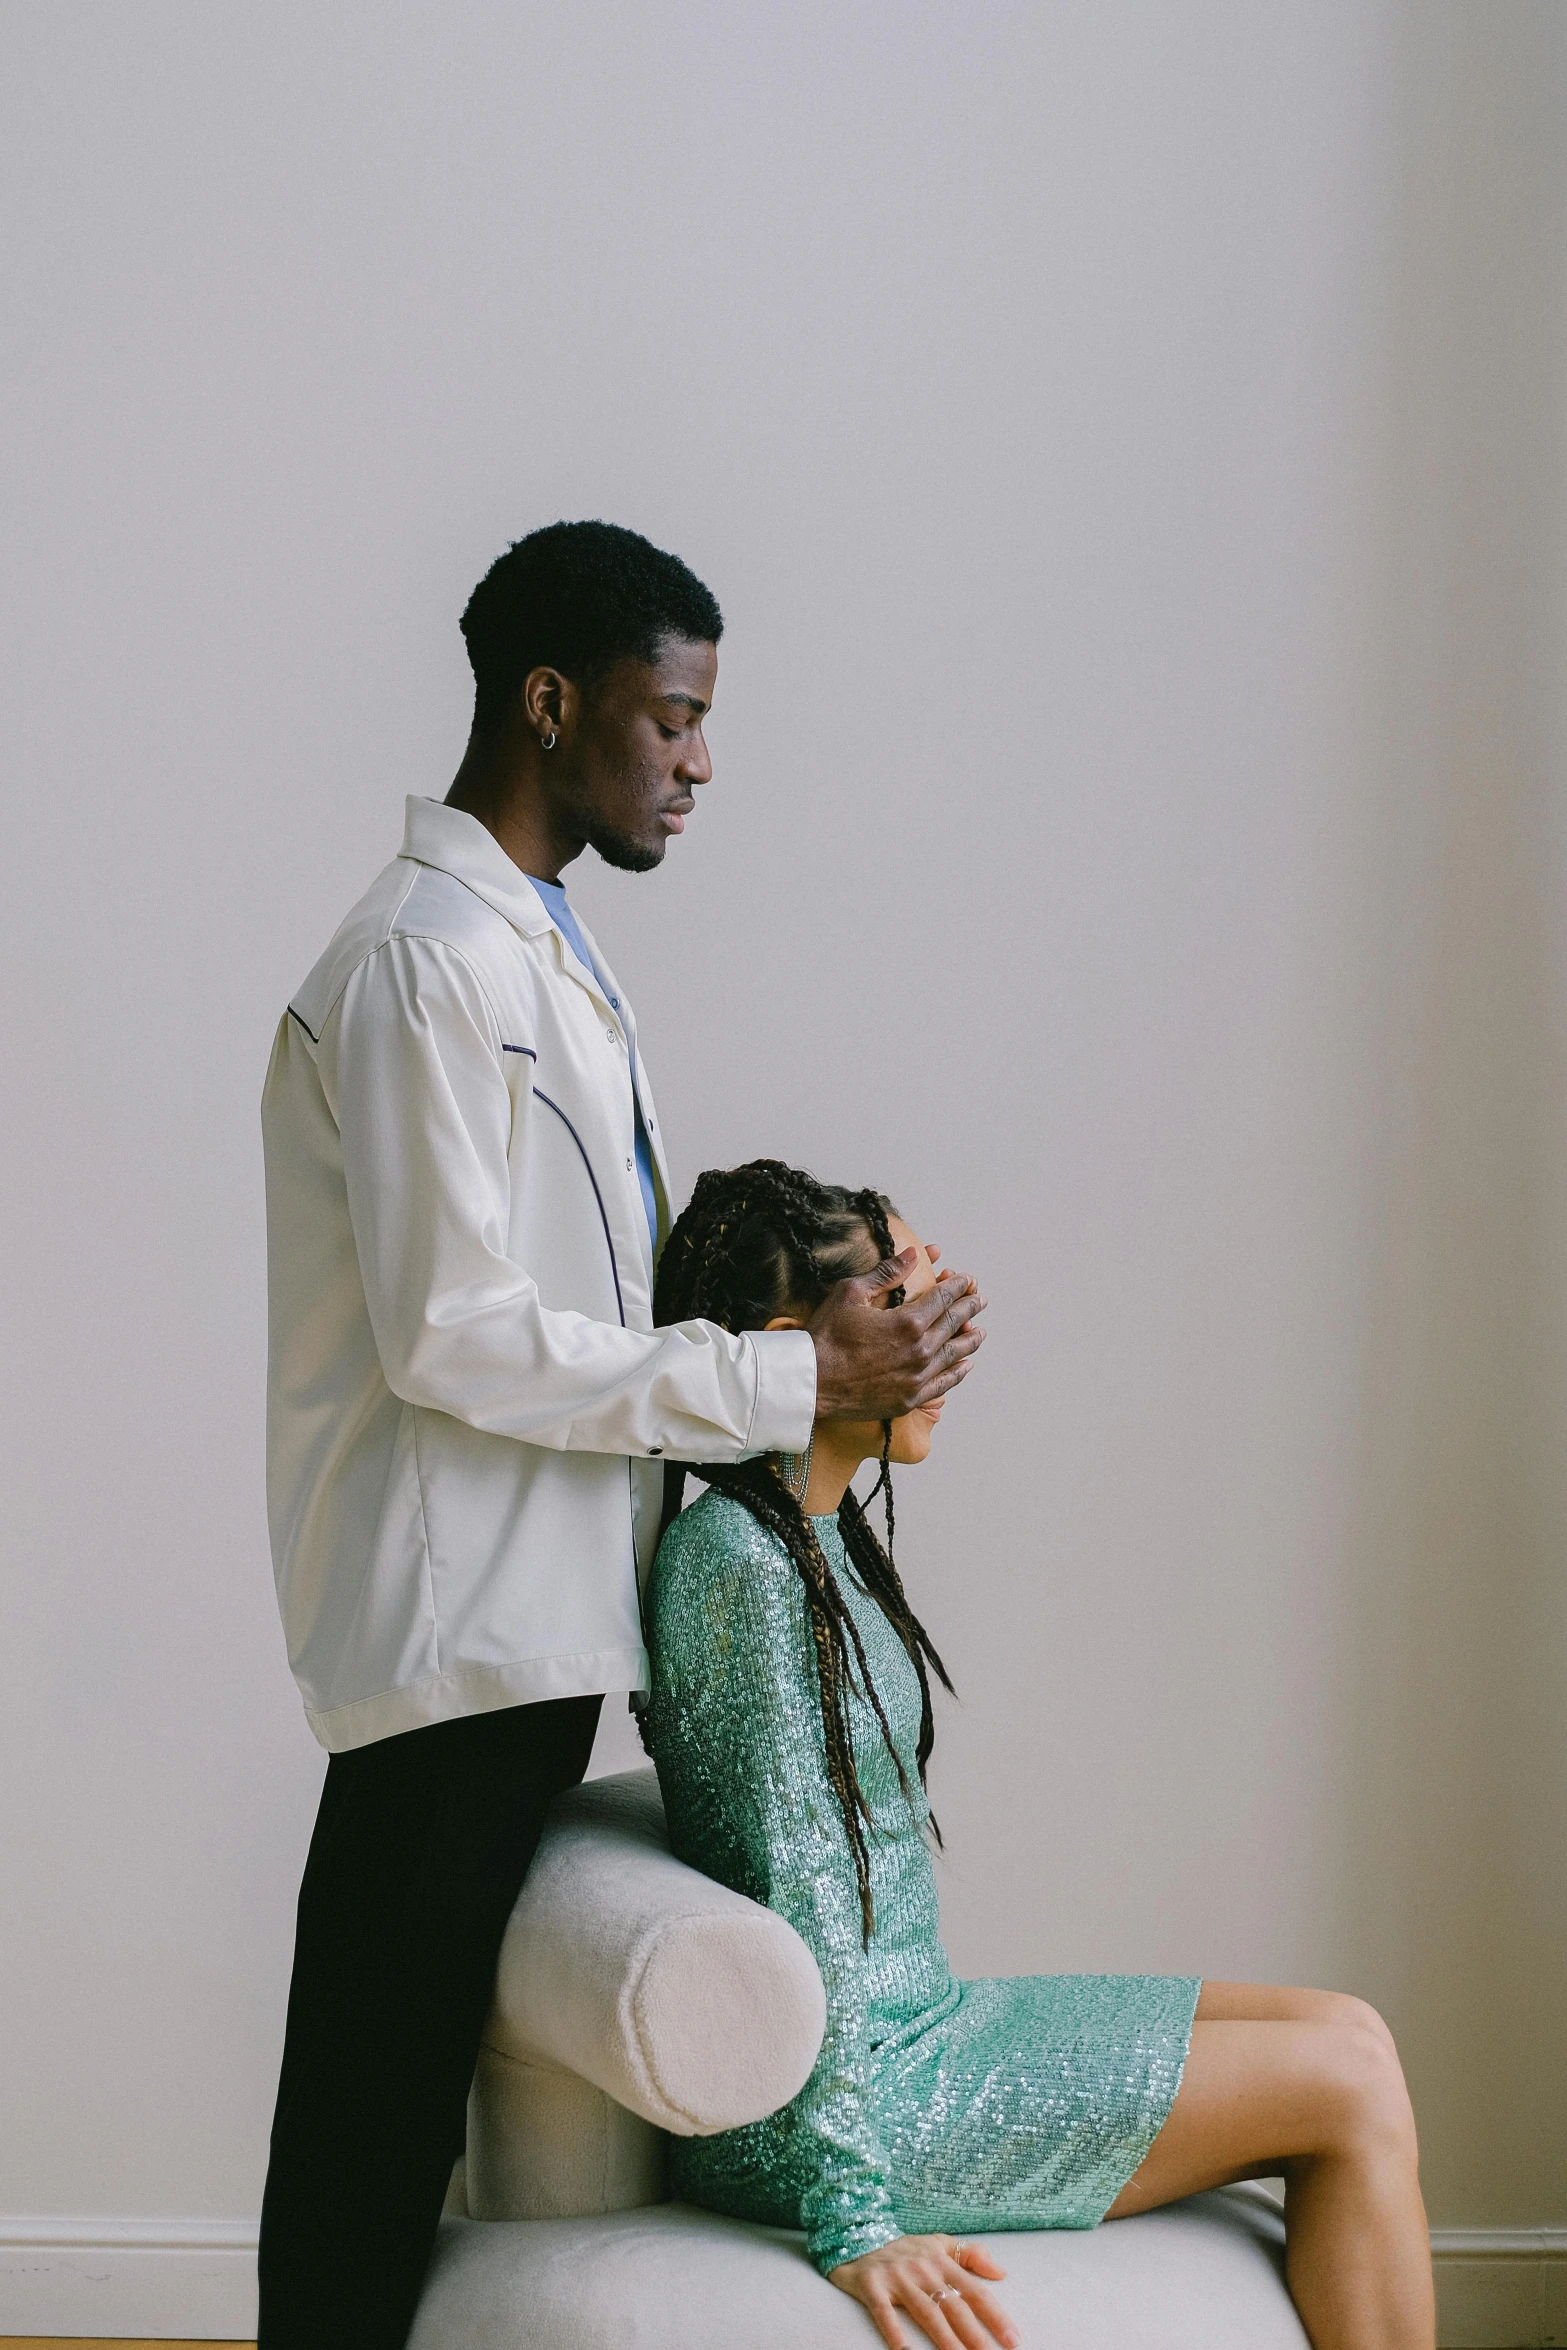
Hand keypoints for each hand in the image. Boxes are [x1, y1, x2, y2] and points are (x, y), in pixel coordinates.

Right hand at [808, 1255, 985, 1420]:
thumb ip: (886, 1273)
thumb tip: (914, 1254)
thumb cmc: (825, 1336)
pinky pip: (943, 1384)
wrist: (810, 1382)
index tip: (966, 1280)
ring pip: (954, 1355)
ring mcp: (917, 1378)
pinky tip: (965, 1365)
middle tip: (980, 1300)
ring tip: (980, 1331)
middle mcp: (920, 1351)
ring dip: (970, 1340)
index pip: (943, 1299)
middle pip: (954, 1324)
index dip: (957, 1286)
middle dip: (969, 1308)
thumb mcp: (851, 1293)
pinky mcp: (909, 1399)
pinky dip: (958, 1372)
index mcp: (908, 1323)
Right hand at [829, 2235, 1016, 2349]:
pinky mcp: (872, 2286)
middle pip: (954, 2306)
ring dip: (944, 2339)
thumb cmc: (902, 2247)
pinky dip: (894, 2332)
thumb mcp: (937, 2242)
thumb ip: (970, 2255)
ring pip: (926, 2312)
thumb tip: (1002, 2273)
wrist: (855, 2233)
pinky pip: (884, 2312)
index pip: (975, 2291)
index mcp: (941, 2261)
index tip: (1013, 2339)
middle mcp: (922, 2270)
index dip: (995, 2316)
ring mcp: (897, 2278)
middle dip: (975, 2334)